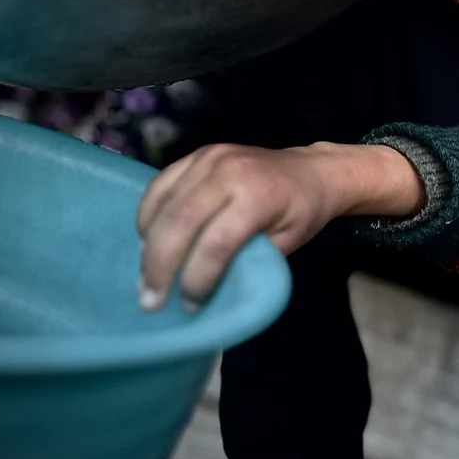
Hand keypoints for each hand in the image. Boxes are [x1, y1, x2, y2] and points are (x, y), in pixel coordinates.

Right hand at [135, 142, 422, 309]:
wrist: (312, 170)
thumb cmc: (302, 212)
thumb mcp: (286, 244)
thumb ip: (247, 262)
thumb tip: (205, 291)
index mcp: (259, 195)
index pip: (216, 243)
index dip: (197, 278)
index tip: (190, 304)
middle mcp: (229, 171)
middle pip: (180, 221)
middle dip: (160, 266)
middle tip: (150, 300)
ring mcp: (209, 157)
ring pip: (163, 203)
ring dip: (148, 245)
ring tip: (146, 278)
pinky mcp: (197, 154)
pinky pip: (160, 185)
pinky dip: (148, 216)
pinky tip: (148, 242)